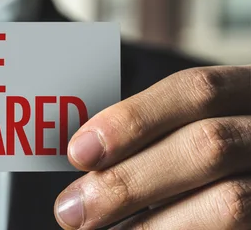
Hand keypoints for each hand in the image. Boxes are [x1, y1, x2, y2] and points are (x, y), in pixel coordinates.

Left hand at [54, 66, 250, 228]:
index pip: (196, 90)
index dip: (133, 119)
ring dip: (150, 224)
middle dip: (129, 180)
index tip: (79, 151)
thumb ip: (155, 134)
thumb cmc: (212, 156)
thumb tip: (85, 154)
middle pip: (207, 146)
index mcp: (247, 92)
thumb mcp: (194, 126)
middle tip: (72, 210)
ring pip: (230, 202)